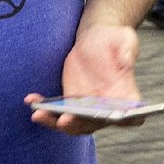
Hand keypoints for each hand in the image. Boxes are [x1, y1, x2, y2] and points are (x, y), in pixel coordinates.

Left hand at [26, 25, 142, 134]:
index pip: (131, 116)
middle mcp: (107, 108)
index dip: (124, 120)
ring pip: (71, 122)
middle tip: (64, 120)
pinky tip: (31, 99)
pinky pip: (56, 110)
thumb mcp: (124, 38)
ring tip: (38, 113)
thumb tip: (125, 61)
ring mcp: (87, 108)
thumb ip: (127, 49)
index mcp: (127, 95)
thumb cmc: (114, 39)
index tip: (113, 118)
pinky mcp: (70, 101)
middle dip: (78, 124)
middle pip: (93, 124)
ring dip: (54, 121)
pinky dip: (43, 108)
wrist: (97, 39)